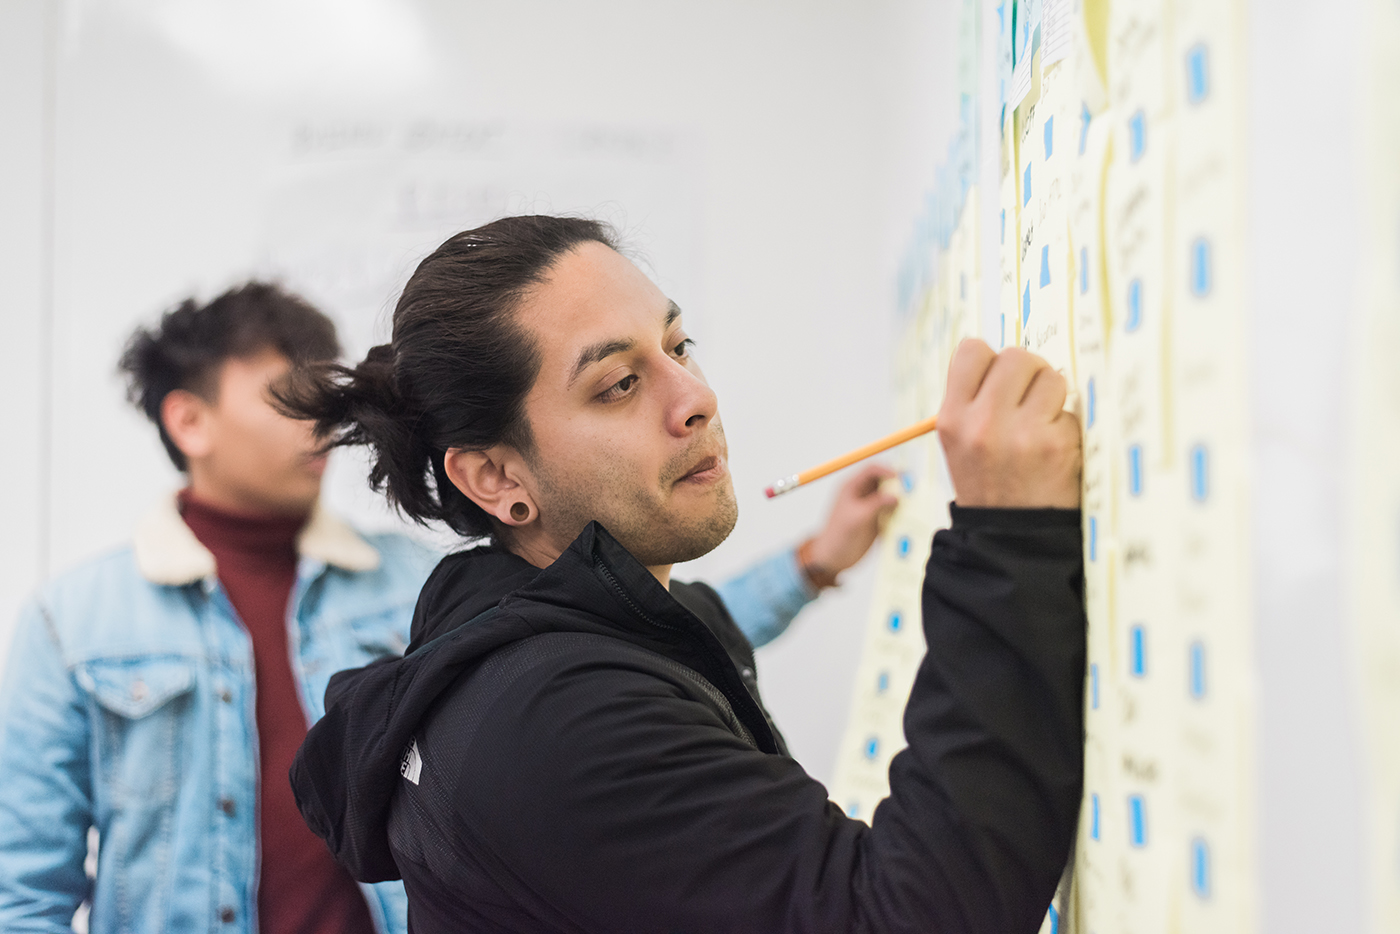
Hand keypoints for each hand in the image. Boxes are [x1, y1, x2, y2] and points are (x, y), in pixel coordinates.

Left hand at [803, 463, 900, 583]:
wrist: (834, 558)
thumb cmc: (838, 536)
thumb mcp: (857, 518)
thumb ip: (876, 504)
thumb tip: (895, 496)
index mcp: (852, 488)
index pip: (871, 470)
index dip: (886, 470)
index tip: (899, 478)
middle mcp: (862, 494)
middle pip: (884, 481)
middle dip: (898, 484)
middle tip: (911, 490)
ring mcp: (870, 507)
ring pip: (890, 496)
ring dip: (901, 500)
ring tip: (912, 505)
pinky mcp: (877, 520)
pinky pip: (892, 512)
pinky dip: (900, 514)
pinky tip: (906, 519)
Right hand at [936, 339, 1080, 508]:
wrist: (1010, 534)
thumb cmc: (988, 480)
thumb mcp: (960, 439)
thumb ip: (976, 398)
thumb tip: (1012, 359)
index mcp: (952, 417)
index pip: (972, 350)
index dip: (991, 360)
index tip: (998, 381)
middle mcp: (982, 422)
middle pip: (1016, 356)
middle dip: (1029, 372)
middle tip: (1029, 399)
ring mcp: (1021, 434)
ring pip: (1051, 376)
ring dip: (1052, 395)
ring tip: (1042, 423)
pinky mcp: (1056, 445)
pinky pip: (1071, 410)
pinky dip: (1066, 426)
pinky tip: (1053, 449)